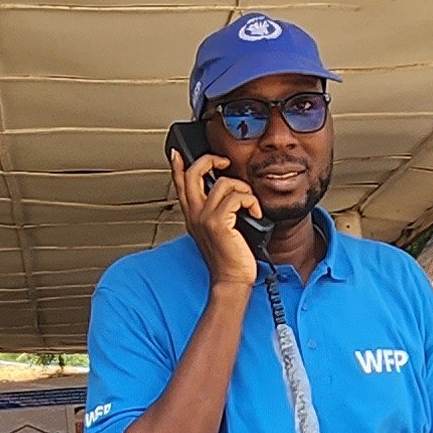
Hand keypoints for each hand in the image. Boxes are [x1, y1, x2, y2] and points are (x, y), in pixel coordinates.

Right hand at [172, 147, 257, 291]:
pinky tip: (255, 213)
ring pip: (223, 182)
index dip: (177, 165)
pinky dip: (252, 202)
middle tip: (224, 163)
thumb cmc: (229, 258)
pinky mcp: (218, 223)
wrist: (231, 280)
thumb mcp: (218, 230)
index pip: (180, 183)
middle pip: (193, 172)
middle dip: (210, 160)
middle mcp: (194, 214)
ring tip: (249, 203)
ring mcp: (204, 217)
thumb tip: (227, 193)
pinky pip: (238, 197)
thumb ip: (216, 211)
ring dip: (243, 188)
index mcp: (192, 215)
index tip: (178, 153)